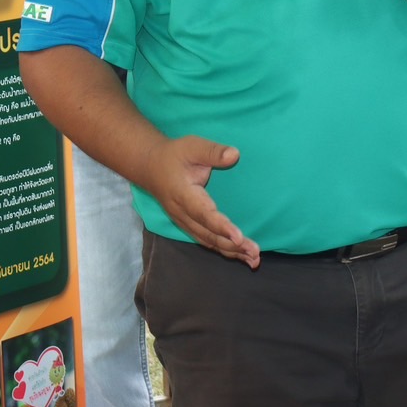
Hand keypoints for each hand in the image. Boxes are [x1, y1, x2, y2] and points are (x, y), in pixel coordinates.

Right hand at [146, 135, 259, 268]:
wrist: (151, 167)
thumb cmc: (174, 155)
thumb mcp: (192, 146)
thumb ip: (213, 152)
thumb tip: (235, 154)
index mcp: (184, 195)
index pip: (204, 213)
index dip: (221, 226)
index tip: (239, 237)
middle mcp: (183, 214)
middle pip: (209, 234)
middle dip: (232, 246)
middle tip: (255, 252)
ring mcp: (184, 222)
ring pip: (208, 241)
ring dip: (231, 252)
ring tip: (254, 260)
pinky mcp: (189, 226)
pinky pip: (207, 241)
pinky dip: (224, 250)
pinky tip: (241, 255)